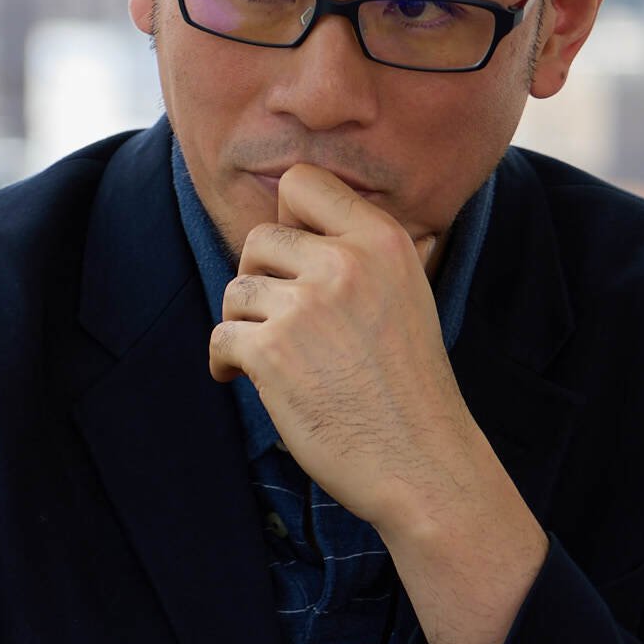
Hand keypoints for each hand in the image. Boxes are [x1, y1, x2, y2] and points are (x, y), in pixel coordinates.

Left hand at [210, 164, 548, 643]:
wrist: (423, 460)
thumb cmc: (409, 385)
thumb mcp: (405, 295)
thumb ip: (364, 254)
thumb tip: (309, 216)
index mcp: (383, 240)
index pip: (303, 182)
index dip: (286, 220)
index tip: (292, 262)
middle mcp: (345, 262)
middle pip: (260, 238)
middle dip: (259, 279)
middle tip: (278, 322)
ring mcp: (307, 306)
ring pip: (236, 290)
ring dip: (243, 326)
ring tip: (272, 359)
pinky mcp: (273, 351)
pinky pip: (221, 336)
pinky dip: (224, 362)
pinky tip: (245, 382)